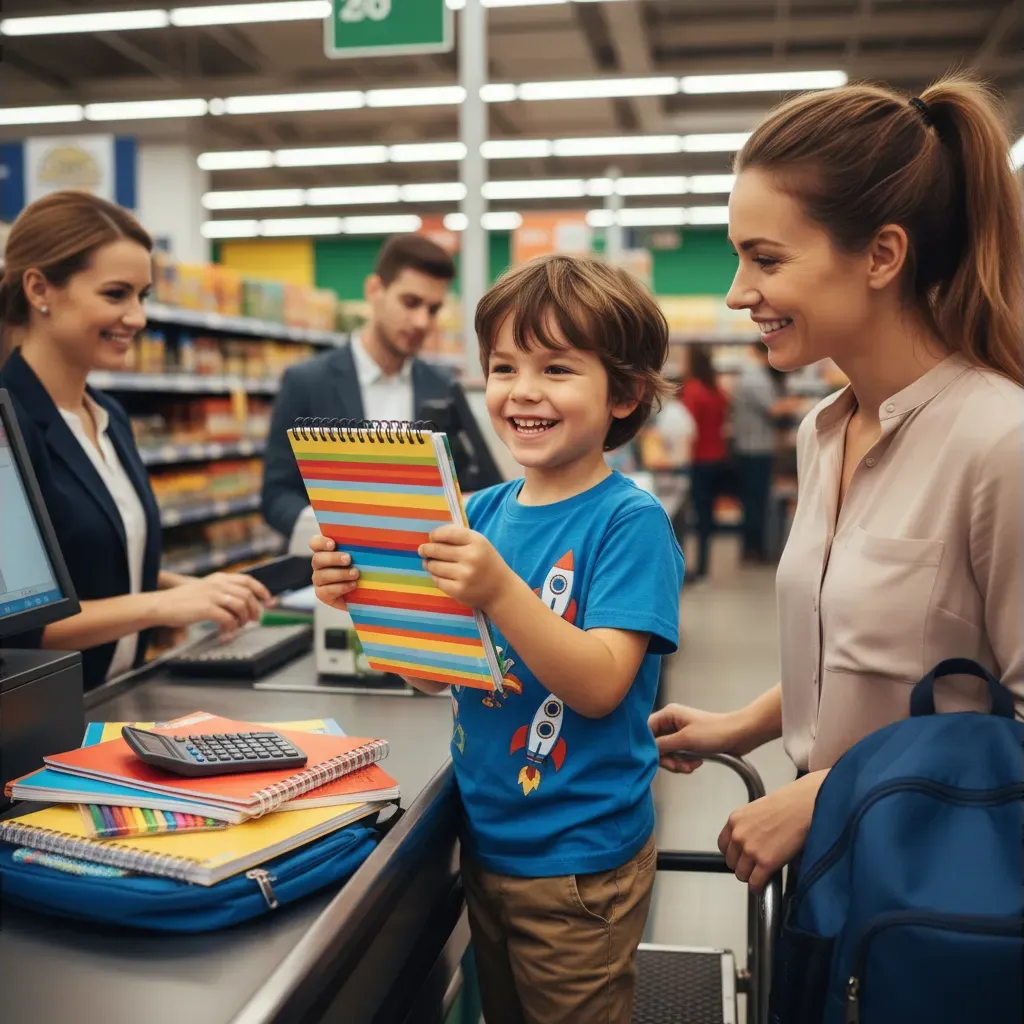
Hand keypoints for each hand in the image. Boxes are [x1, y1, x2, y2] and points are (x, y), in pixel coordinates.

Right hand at [156, 572, 269, 632]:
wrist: (160, 605)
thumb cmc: (181, 601)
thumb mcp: (204, 589)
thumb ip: (222, 593)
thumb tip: (244, 604)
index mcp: (218, 578)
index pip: (248, 580)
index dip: (261, 590)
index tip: (269, 601)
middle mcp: (218, 584)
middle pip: (248, 595)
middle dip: (255, 609)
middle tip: (253, 621)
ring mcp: (212, 595)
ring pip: (241, 606)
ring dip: (243, 620)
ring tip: (237, 628)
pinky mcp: (206, 608)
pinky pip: (228, 619)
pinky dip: (230, 629)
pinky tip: (225, 634)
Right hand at [310, 534, 358, 610]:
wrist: (364, 593)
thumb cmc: (363, 569)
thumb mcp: (362, 557)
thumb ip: (360, 548)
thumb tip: (373, 538)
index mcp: (325, 551)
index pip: (315, 543)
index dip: (321, 542)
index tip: (333, 544)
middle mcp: (319, 565)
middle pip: (317, 559)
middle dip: (333, 558)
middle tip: (348, 559)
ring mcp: (319, 580)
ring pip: (322, 576)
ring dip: (340, 574)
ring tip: (355, 573)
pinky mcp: (322, 594)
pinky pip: (326, 591)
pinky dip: (341, 587)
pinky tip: (353, 585)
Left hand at [418, 525, 511, 609]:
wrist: (500, 590)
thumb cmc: (486, 563)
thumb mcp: (479, 544)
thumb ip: (459, 536)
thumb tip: (432, 537)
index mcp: (477, 542)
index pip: (448, 533)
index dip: (435, 535)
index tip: (431, 538)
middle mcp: (471, 557)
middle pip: (437, 550)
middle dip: (426, 549)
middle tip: (422, 550)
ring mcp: (465, 575)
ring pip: (434, 566)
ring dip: (429, 564)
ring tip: (430, 563)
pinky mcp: (459, 591)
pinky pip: (437, 580)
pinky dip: (435, 576)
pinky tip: (438, 574)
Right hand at [648, 704, 749, 772]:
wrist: (740, 735)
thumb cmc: (715, 732)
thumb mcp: (686, 740)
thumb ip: (663, 745)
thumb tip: (645, 751)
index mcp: (668, 714)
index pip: (646, 730)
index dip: (647, 746)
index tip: (655, 759)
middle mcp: (671, 722)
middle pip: (656, 745)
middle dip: (666, 759)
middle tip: (677, 766)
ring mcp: (680, 733)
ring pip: (667, 753)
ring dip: (677, 763)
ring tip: (690, 766)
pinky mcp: (688, 743)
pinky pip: (678, 756)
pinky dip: (685, 763)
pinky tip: (696, 764)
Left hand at [718, 772, 824, 892]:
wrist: (803, 806)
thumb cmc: (787, 804)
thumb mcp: (758, 810)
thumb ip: (748, 826)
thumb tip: (750, 840)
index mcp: (735, 820)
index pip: (723, 845)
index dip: (734, 853)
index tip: (740, 857)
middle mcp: (738, 835)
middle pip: (731, 862)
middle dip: (742, 865)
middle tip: (753, 866)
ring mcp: (750, 850)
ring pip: (741, 874)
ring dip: (750, 877)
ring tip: (760, 875)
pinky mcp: (765, 863)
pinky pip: (755, 883)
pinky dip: (758, 886)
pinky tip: (764, 884)